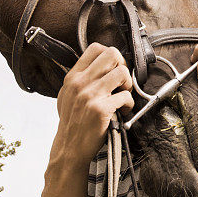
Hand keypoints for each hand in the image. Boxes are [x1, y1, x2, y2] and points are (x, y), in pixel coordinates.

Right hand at [52, 43, 134, 167]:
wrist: (69, 148)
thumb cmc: (72, 122)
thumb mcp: (68, 94)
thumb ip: (82, 78)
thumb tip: (102, 65)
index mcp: (73, 77)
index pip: (96, 48)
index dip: (111, 56)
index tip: (114, 69)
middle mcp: (80, 83)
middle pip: (112, 54)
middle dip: (123, 66)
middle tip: (121, 82)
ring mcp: (90, 95)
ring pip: (122, 72)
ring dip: (128, 85)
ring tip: (123, 96)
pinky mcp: (101, 109)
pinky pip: (126, 96)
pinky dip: (129, 104)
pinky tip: (123, 111)